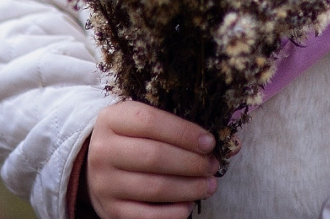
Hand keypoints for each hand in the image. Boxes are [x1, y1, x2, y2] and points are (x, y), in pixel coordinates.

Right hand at [85, 101, 218, 218]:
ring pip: (154, 188)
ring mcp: (104, 183)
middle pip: (154, 156)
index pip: (149, 121)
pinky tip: (188, 205)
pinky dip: (173, 212)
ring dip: (189, 188)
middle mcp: (102, 151)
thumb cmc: (133, 140)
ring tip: (209, 185)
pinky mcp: (110, 211)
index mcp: (111, 119)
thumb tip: (233, 144)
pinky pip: (147, 216)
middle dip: (191, 163)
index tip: (209, 143)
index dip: (184, 132)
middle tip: (212, 166)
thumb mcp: (147, 123)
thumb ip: (182, 128)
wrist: (96, 169)